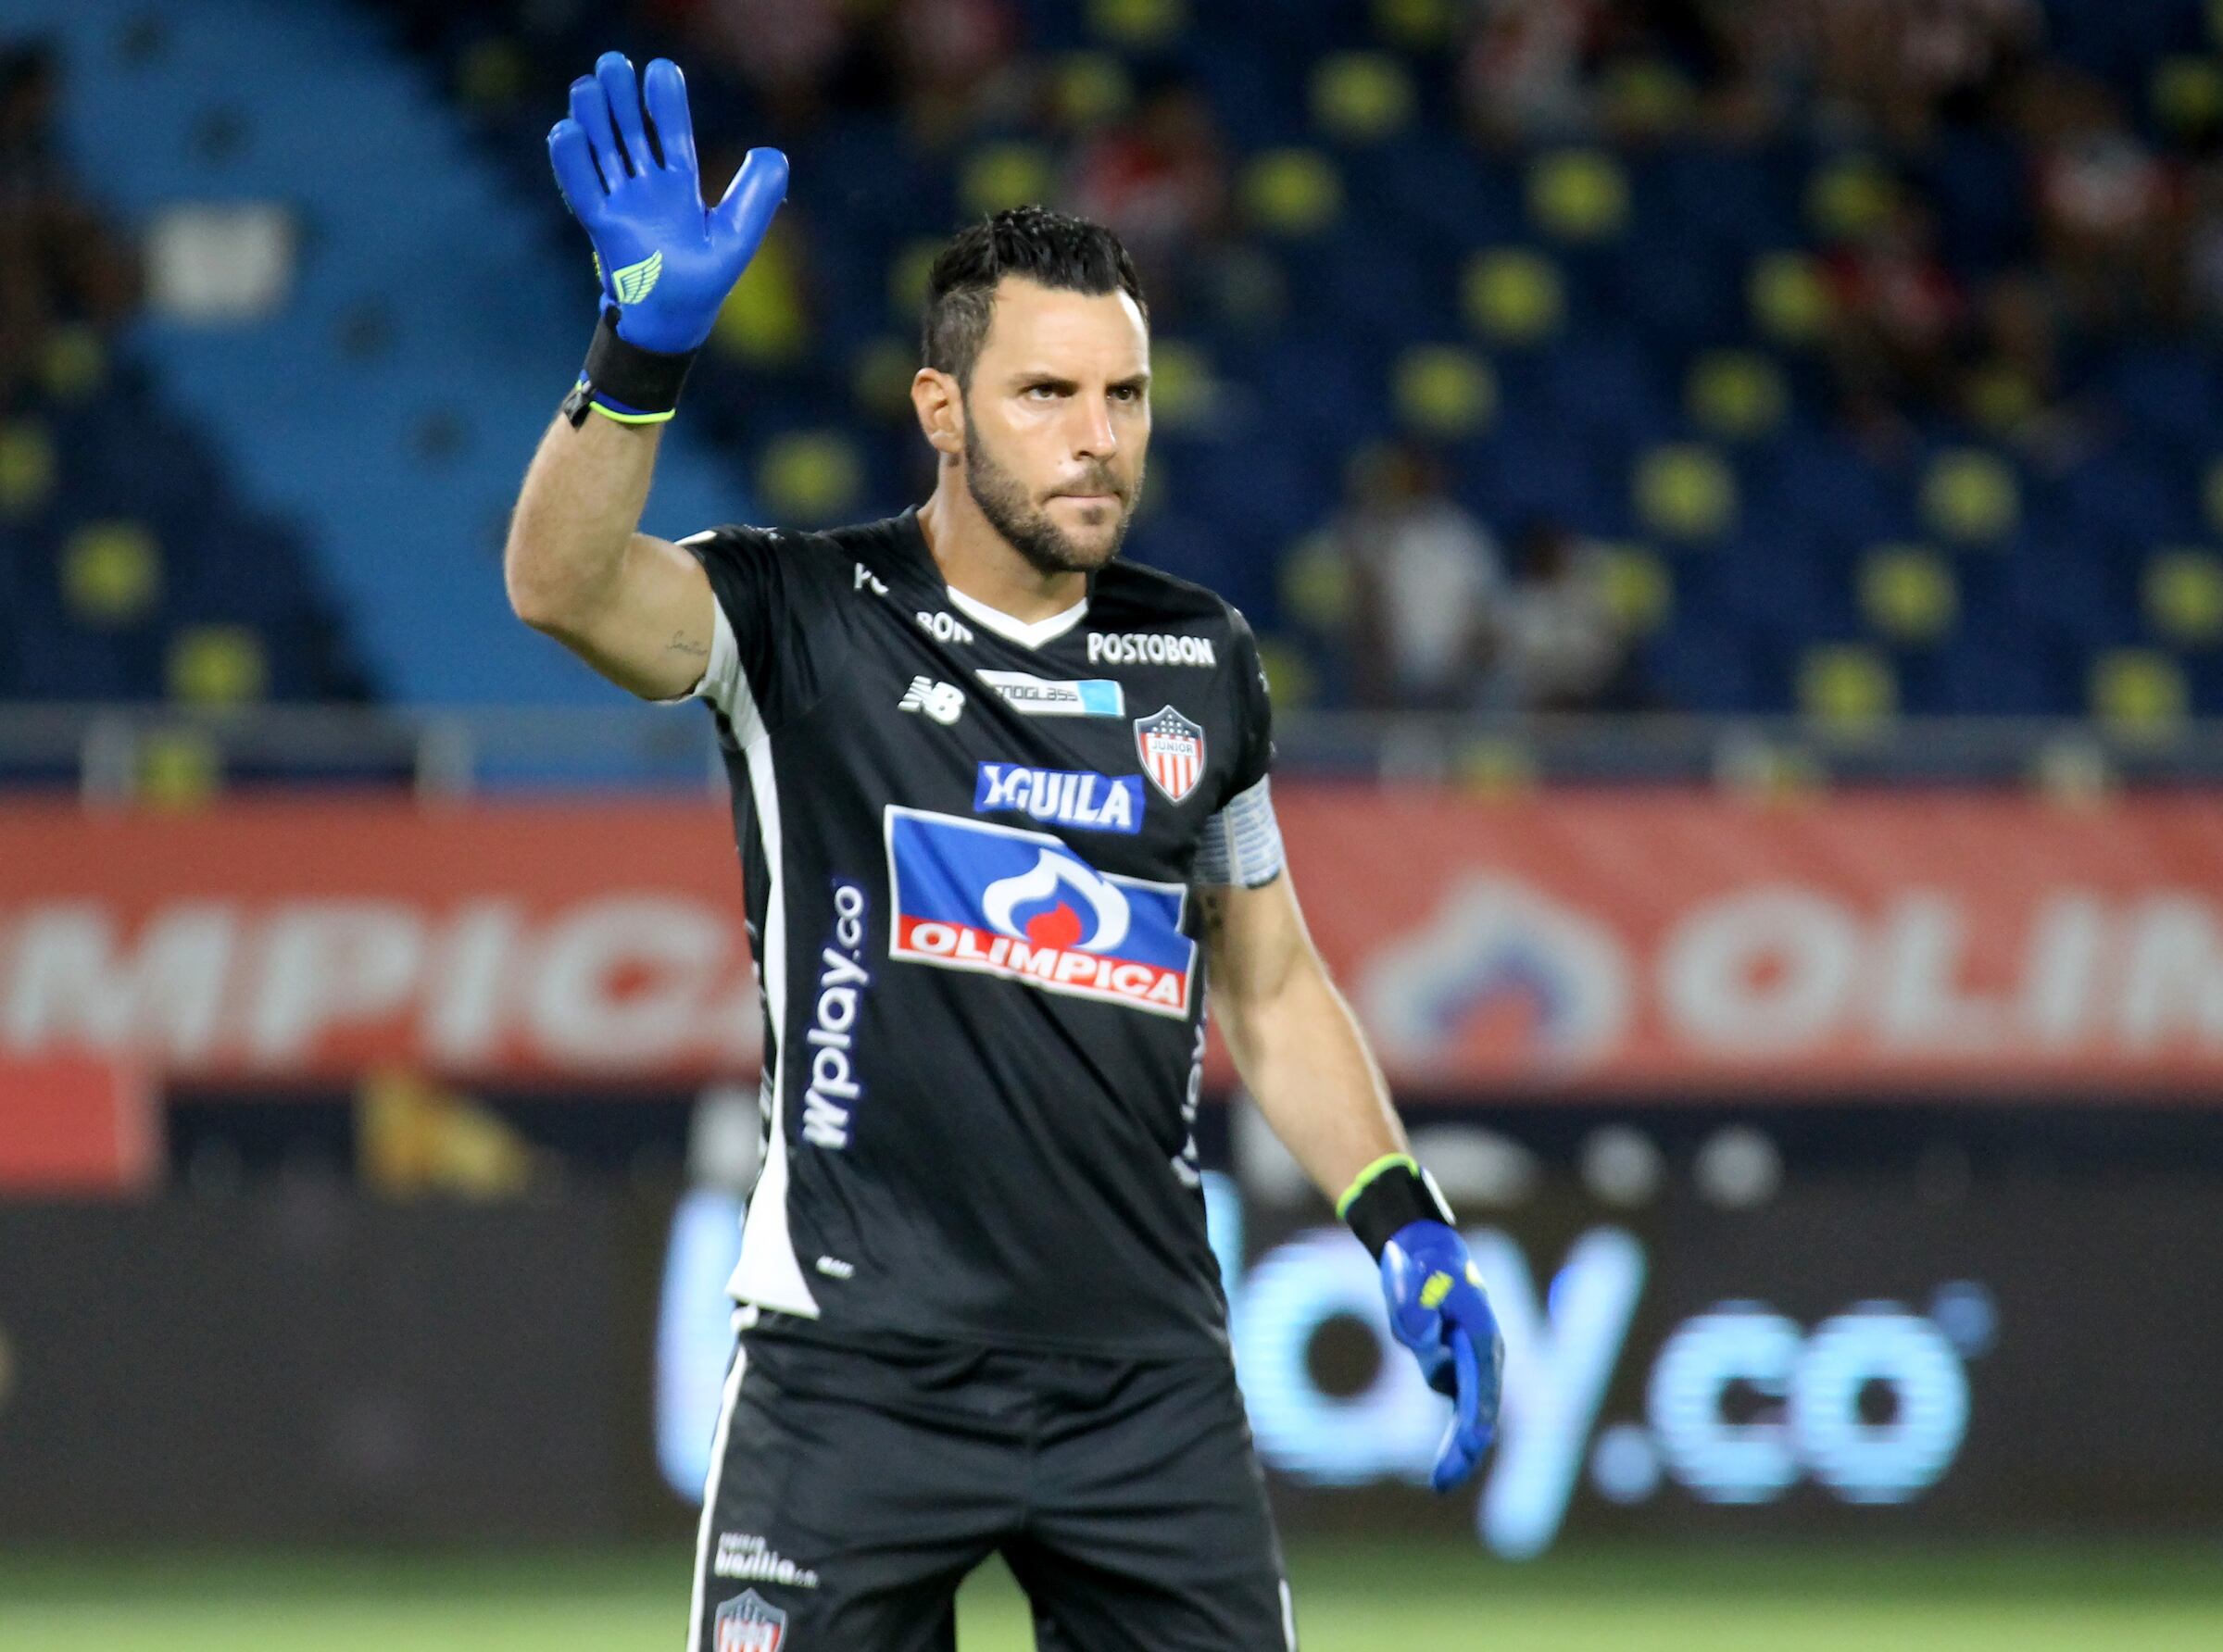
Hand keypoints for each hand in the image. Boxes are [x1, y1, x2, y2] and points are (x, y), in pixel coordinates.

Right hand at [547, 52, 787, 354]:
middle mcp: (647, 188)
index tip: (660, 70)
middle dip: (621, 99)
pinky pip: (582, 189)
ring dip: (594, 119)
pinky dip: (572, 162)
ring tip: (588, 86)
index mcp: (679, 186)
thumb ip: (757, 195)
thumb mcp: (738, 235)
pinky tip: (566, 130)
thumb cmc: (704, 283)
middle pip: (630, 132)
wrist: (672, 325)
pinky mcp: (601, 227)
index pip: (672, 133)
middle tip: (613, 64)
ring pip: (603, 152)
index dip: (666, 102)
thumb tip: (772, 151)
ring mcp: (621, 204)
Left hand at [1380, 1220, 1502, 1491]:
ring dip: (1451, 1438)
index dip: (1470, 1429)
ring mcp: (1471, 1366)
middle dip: (1463, 1452)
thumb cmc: (1422, 1265)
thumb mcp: (1412, 1281)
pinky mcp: (1456, 1369)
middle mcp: (1485, 1358)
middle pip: (1479, 1414)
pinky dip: (1450, 1431)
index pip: (1482, 1394)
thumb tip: (1421, 1342)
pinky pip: (1451, 1403)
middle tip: (1441, 1484)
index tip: (1460, 1455)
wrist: (1424, 1252)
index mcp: (1485, 1339)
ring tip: (1441, 1464)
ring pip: (1461, 1410)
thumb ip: (1413, 1311)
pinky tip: (1442, 1451)